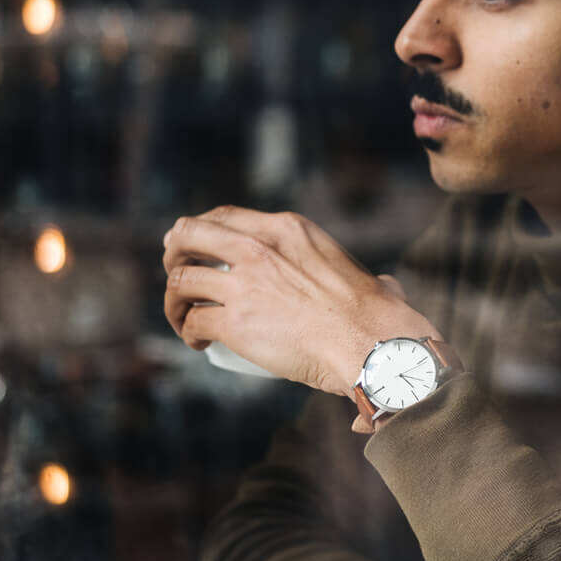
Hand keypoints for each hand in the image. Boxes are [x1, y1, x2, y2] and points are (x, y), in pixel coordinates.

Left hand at [163, 206, 440, 396]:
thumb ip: (368, 277)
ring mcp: (244, 284)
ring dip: (175, 300)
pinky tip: (198, 342)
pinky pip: (194, 320)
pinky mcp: (234, 321)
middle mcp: (258, 248)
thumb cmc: (376, 317)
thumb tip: (386, 287)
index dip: (200, 228)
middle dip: (174, 251)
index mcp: (287, 229)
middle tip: (174, 271)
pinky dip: (189, 331)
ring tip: (184, 318)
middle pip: (190, 235)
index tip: (191, 243)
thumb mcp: (364, 275)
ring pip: (181, 280)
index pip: (226, 216)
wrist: (370, 344)